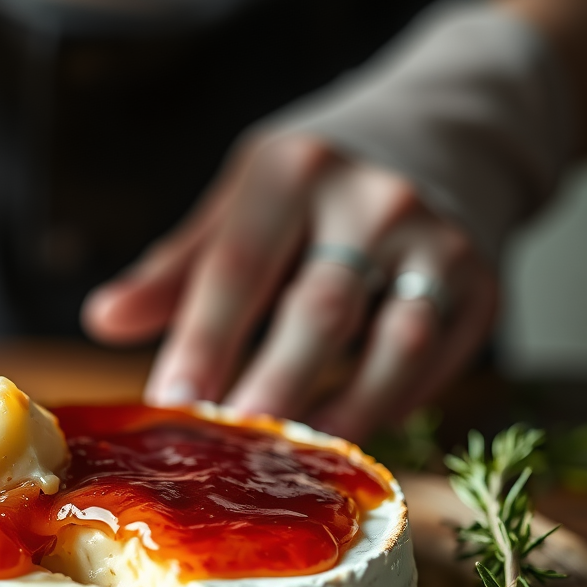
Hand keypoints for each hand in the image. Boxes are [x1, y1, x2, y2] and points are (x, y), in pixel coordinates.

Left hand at [81, 133, 497, 441]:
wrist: (456, 124)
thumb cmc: (324, 173)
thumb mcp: (246, 194)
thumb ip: (178, 264)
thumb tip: (102, 321)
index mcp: (292, 171)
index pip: (238, 267)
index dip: (202, 342)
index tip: (170, 404)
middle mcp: (372, 199)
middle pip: (317, 311)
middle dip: (271, 388)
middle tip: (230, 455)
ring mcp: (439, 242)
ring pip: (393, 342)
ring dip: (344, 410)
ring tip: (297, 462)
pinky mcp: (483, 285)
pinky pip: (437, 359)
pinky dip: (393, 403)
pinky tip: (351, 434)